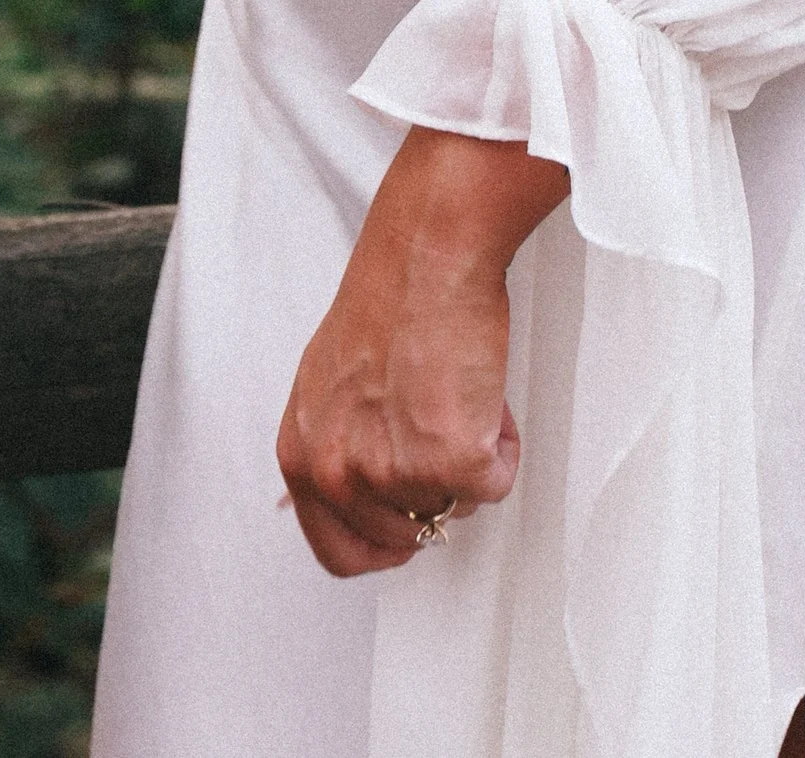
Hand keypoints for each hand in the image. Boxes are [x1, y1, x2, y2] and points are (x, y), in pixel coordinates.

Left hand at [276, 128, 566, 578]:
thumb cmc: (388, 296)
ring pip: (454, 506)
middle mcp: (339, 472)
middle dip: (434, 489)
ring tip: (458, 392)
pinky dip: (502, 445)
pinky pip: (495, 484)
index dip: (381, 545)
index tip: (406, 531)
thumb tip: (352, 488)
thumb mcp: (326, 384)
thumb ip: (334, 443)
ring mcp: (393, 473)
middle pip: (405, 534)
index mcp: (302, 455)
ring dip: (469, 459)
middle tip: (442, 426)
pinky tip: (483, 392)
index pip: (337, 551)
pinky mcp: (451, 463)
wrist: (428, 253)